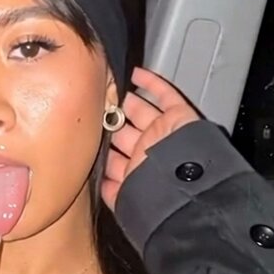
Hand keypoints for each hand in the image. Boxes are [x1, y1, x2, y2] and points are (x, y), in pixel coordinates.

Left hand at [102, 67, 201, 209]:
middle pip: (125, 132)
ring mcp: (163, 132)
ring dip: (128, 102)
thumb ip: (113, 192)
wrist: (186, 187)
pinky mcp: (179, 116)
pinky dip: (152, 82)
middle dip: (111, 123)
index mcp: (136, 171)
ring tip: (111, 90)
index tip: (87, 138)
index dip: (103, 149)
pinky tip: (136, 73)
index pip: (115, 158)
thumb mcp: (127, 201)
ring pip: (142, 111)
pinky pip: (165, 94)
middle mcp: (148, 151)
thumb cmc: (159, 196)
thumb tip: (99, 185)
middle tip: (95, 110)